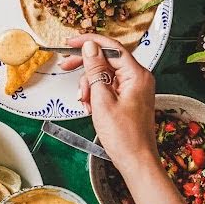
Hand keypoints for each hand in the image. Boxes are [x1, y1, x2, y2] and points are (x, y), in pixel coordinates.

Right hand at [61, 33, 157, 172]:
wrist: (136, 161)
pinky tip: (90, 107)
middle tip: (66, 67)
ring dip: (90, 85)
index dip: (89, 43)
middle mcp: (138, 78)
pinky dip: (97, 95)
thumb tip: (90, 47)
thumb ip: (96, 70)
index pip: (111, 47)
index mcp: (136, 75)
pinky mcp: (130, 99)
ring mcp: (135, 89)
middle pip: (108, 60)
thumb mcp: (102, 100)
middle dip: (86, 66)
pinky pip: (109, 88)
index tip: (71, 44)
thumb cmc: (124, 136)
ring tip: (84, 102)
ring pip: (106, 75)